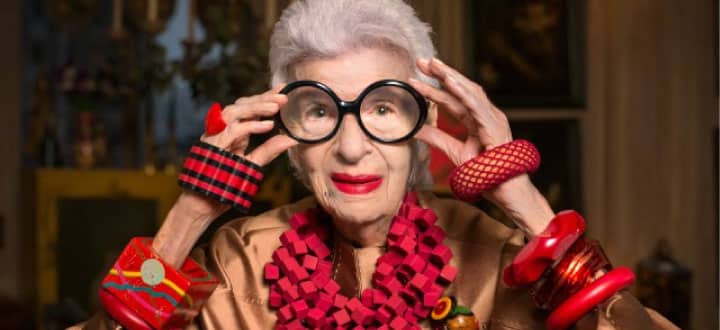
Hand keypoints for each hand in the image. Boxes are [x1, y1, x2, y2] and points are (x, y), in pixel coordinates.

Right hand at [154, 86, 298, 265]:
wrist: (202, 204)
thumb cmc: (226, 185)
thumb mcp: (253, 165)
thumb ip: (268, 150)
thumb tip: (291, 139)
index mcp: (231, 133)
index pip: (248, 109)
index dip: (264, 98)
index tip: (283, 90)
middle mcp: (221, 131)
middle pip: (241, 106)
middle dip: (262, 98)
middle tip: (284, 95)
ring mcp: (215, 137)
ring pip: (233, 112)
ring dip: (256, 107)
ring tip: (276, 106)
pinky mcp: (213, 147)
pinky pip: (232, 131)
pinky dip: (250, 127)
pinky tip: (268, 126)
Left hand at [410, 58, 552, 235]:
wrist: (506, 192)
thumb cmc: (486, 174)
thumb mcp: (454, 152)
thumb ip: (437, 138)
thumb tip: (415, 129)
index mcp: (477, 120)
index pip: (452, 99)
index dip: (434, 87)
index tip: (415, 78)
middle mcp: (486, 115)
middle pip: (461, 89)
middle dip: (441, 73)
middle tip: (421, 61)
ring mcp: (492, 118)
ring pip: (469, 91)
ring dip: (450, 76)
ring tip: (433, 65)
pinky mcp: (495, 125)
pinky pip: (477, 105)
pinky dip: (463, 92)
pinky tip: (450, 81)